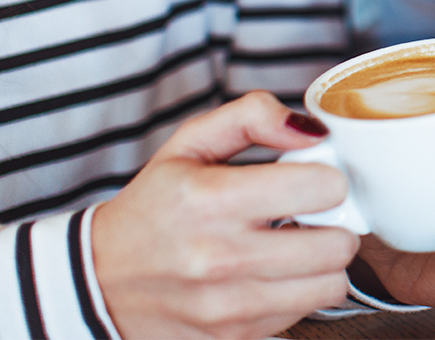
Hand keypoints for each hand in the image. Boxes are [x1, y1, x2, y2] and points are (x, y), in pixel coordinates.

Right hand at [92, 92, 358, 338]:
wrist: (96, 282)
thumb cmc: (152, 208)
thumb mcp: (189, 144)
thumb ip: (252, 116)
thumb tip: (313, 130)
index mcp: (211, 200)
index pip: (323, 188)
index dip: (327, 178)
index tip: (310, 180)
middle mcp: (220, 258)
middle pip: (338, 243)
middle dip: (333, 223)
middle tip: (310, 216)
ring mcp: (228, 306)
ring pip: (332, 283)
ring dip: (323, 262)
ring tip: (295, 246)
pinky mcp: (234, 337)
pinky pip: (305, 312)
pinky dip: (300, 292)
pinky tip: (272, 274)